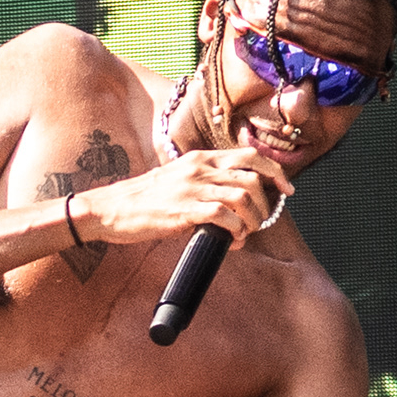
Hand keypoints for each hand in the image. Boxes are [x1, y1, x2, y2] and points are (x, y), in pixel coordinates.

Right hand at [74, 145, 291, 247]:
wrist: (109, 209)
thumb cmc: (142, 200)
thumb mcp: (176, 179)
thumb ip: (203, 182)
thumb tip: (231, 200)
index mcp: (200, 158)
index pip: (250, 155)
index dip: (275, 172)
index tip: (287, 189)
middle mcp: (200, 168)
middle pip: (253, 176)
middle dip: (268, 201)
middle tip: (265, 219)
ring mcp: (192, 187)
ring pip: (243, 196)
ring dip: (253, 219)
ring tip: (246, 233)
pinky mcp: (184, 209)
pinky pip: (225, 216)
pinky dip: (237, 230)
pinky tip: (233, 240)